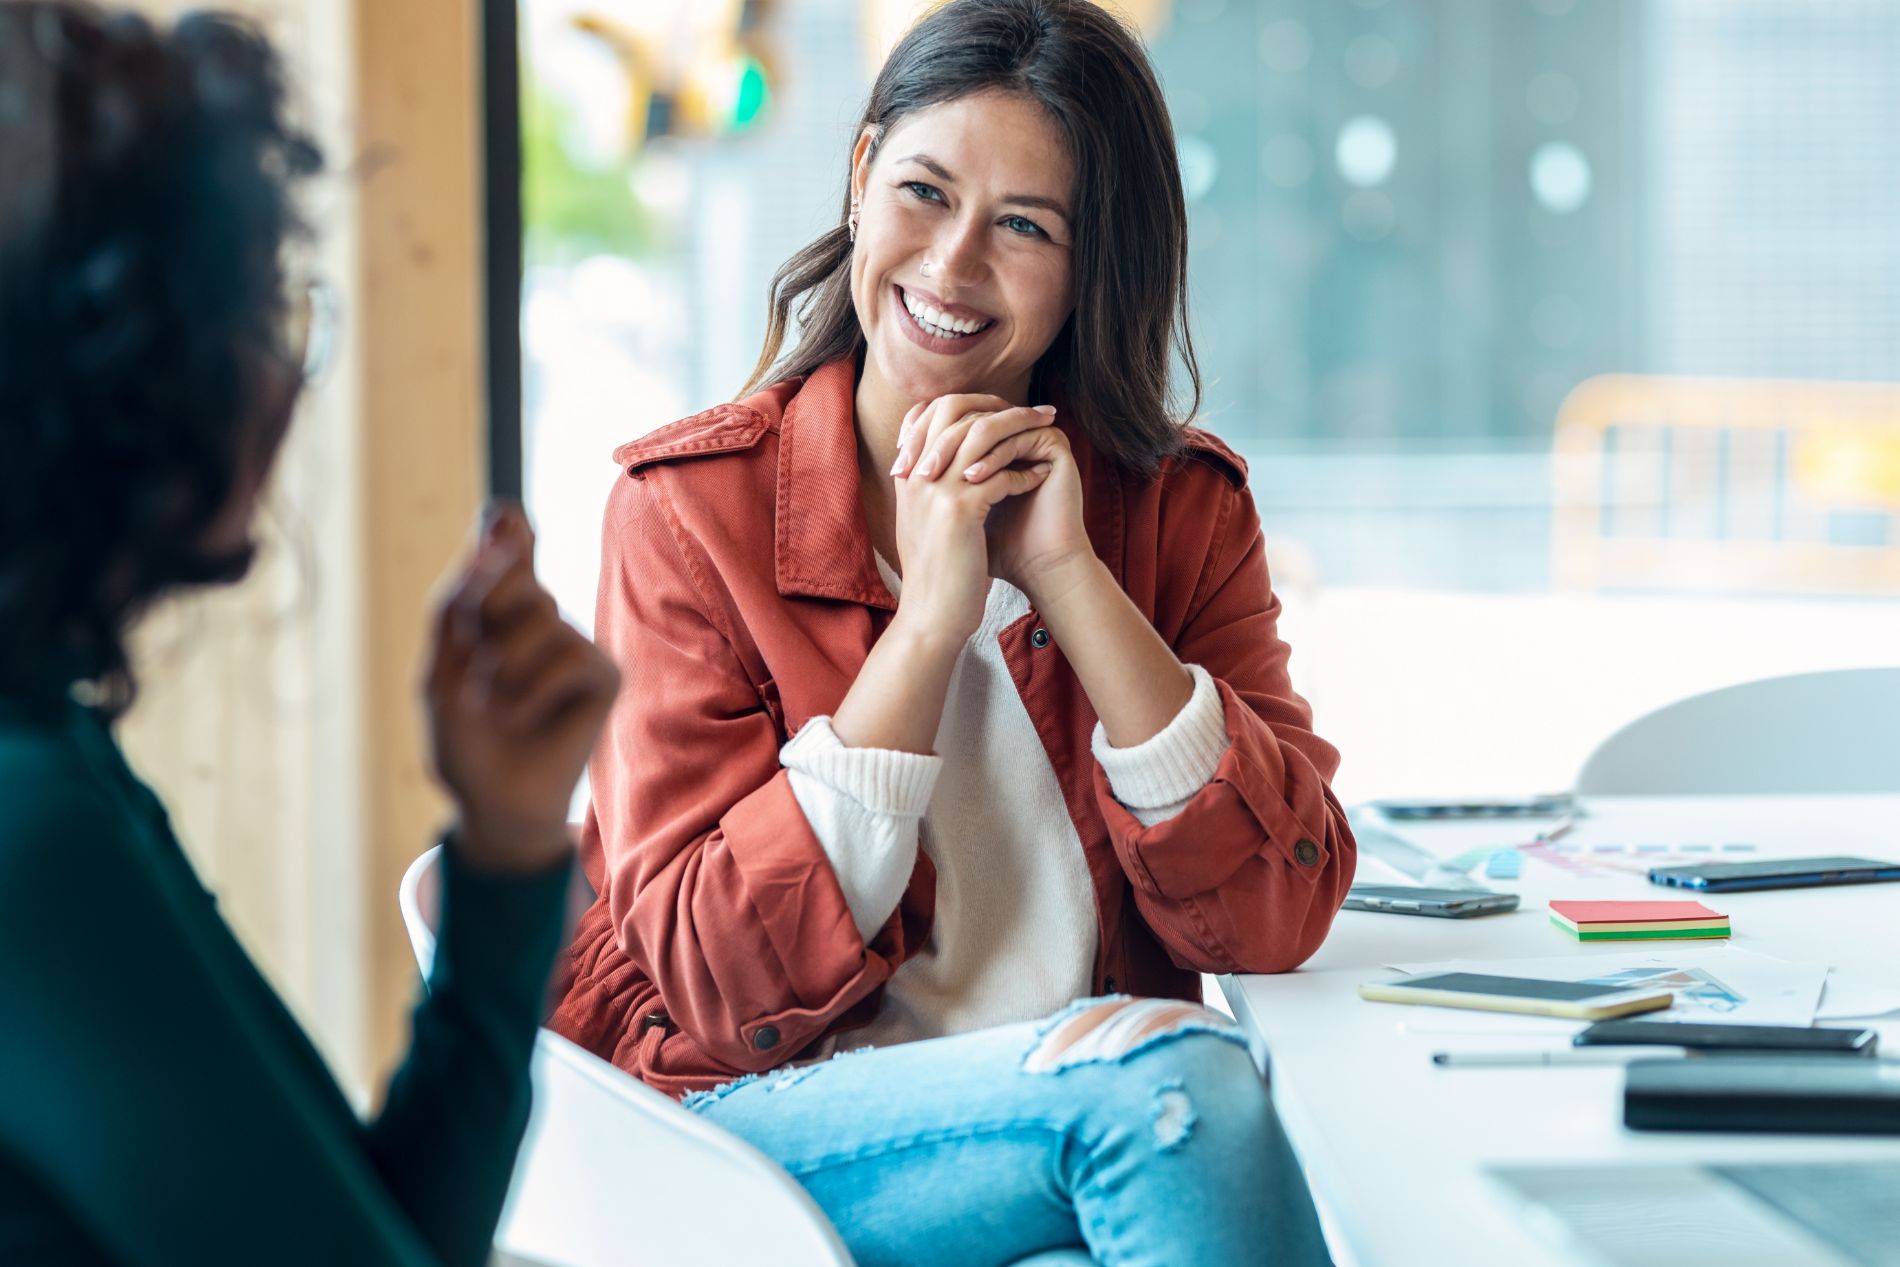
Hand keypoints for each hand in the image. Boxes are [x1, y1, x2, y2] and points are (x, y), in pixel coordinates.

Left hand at [423, 504, 619, 872]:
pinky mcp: (605, 674)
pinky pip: (570, 655)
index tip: (501, 518)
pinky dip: (533, 690)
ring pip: (541, 614)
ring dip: (501, 666)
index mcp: (497, 610)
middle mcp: (541, 618)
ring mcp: (575, 643)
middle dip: (482, 612)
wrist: (491, 803)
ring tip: (493, 706)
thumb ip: (457, 598)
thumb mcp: (439, 666)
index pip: (506, 542)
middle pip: (513, 571)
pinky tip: (522, 717)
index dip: (505, 528)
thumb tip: (495, 523)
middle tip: (474, 661)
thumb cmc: (464, 739)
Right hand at [886, 395, 1055, 645]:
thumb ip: (933, 489)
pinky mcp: (959, 511)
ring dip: (1021, 430)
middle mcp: (915, 476)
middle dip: (1001, 407)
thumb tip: (961, 465)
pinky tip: (1041, 476)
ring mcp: (934, 490)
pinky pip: (999, 475)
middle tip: (1036, 410)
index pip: (929, 413)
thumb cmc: (937, 574)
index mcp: (907, 476)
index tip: (1003, 408)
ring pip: (981, 436)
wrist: (930, 617)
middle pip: (955, 412)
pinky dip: (1024, 473)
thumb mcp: (925, 523)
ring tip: (1049, 430)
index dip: (969, 403)